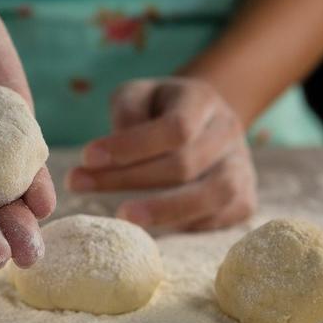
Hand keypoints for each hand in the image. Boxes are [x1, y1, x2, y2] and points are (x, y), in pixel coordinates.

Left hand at [66, 78, 255, 230]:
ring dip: (162, 211)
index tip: (86, 157)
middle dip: (128, 179)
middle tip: (79, 185)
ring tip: (121, 217)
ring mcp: (241, 168)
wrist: (200, 123)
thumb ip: (126, 110)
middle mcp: (228, 133)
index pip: (175, 128)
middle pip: (183, 165)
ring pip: (209, 196)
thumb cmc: (156, 110)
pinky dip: (184, 226)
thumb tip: (116, 149)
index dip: (131, 146)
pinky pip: (217, 219)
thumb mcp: (137, 95)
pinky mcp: (243, 200)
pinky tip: (149, 228)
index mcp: (203, 100)